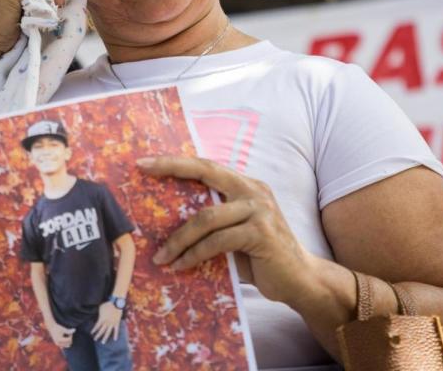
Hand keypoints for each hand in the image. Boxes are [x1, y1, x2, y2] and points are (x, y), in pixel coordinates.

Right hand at [45, 319, 74, 348]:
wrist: (51, 327)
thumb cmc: (58, 327)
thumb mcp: (63, 329)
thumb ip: (69, 331)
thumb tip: (75, 330)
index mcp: (60, 340)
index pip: (69, 340)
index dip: (71, 336)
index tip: (70, 332)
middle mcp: (58, 343)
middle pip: (69, 344)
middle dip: (70, 339)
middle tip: (69, 334)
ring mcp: (58, 344)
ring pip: (67, 345)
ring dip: (68, 341)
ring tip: (67, 336)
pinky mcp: (57, 344)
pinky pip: (64, 346)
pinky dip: (66, 343)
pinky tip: (65, 338)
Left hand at [92, 301, 122, 343]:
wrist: (116, 303)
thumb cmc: (107, 304)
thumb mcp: (100, 307)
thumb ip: (98, 313)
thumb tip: (94, 314)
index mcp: (102, 319)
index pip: (97, 326)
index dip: (94, 330)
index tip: (91, 333)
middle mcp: (106, 322)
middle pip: (101, 330)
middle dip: (98, 335)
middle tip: (95, 339)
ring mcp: (112, 323)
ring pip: (108, 332)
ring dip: (105, 337)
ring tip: (103, 342)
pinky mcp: (117, 323)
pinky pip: (116, 330)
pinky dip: (116, 335)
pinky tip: (115, 339)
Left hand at [139, 156, 313, 304]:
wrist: (300, 280)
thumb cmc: (262, 258)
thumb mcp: (235, 232)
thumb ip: (214, 221)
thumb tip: (168, 222)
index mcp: (246, 186)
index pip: (206, 166)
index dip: (176, 162)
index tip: (145, 162)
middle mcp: (253, 190)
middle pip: (205, 173)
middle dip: (171, 169)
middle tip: (142, 171)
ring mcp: (259, 210)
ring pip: (206, 217)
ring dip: (178, 239)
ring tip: (161, 257)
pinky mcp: (261, 233)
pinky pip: (217, 241)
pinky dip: (194, 254)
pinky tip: (180, 266)